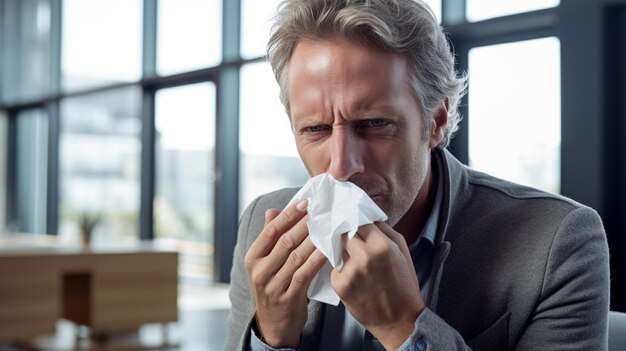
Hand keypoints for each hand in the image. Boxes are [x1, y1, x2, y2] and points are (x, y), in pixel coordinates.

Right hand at [244, 199, 327, 347]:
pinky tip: (327, 249)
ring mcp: (273, 285)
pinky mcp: (288, 297)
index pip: (270, 231)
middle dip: (304, 224)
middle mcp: (260, 271)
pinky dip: (316, 260)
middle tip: (320, 210)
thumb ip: (269, 237)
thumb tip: (272, 210)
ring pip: (296, 256)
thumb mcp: (266, 263)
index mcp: (253, 258)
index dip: (288, 215)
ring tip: (327, 226)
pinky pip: (304, 274)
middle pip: (284, 241)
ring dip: (313, 239)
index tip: (305, 202)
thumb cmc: (274, 286)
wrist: (274, 324)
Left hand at [330, 221, 424, 349]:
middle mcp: (364, 256)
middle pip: (345, 233)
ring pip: (337, 249)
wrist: (399, 320)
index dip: (355, 220)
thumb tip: (368, 217)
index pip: (359, 221)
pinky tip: (350, 276)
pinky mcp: (340, 285)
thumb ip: (385, 230)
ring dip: (341, 251)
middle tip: (348, 238)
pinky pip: (334, 268)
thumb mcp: (402, 251)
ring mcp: (351, 271)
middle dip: (346, 235)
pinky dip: (339, 270)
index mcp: (382, 245)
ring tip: (351, 258)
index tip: (351, 220)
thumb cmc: (403, 285)